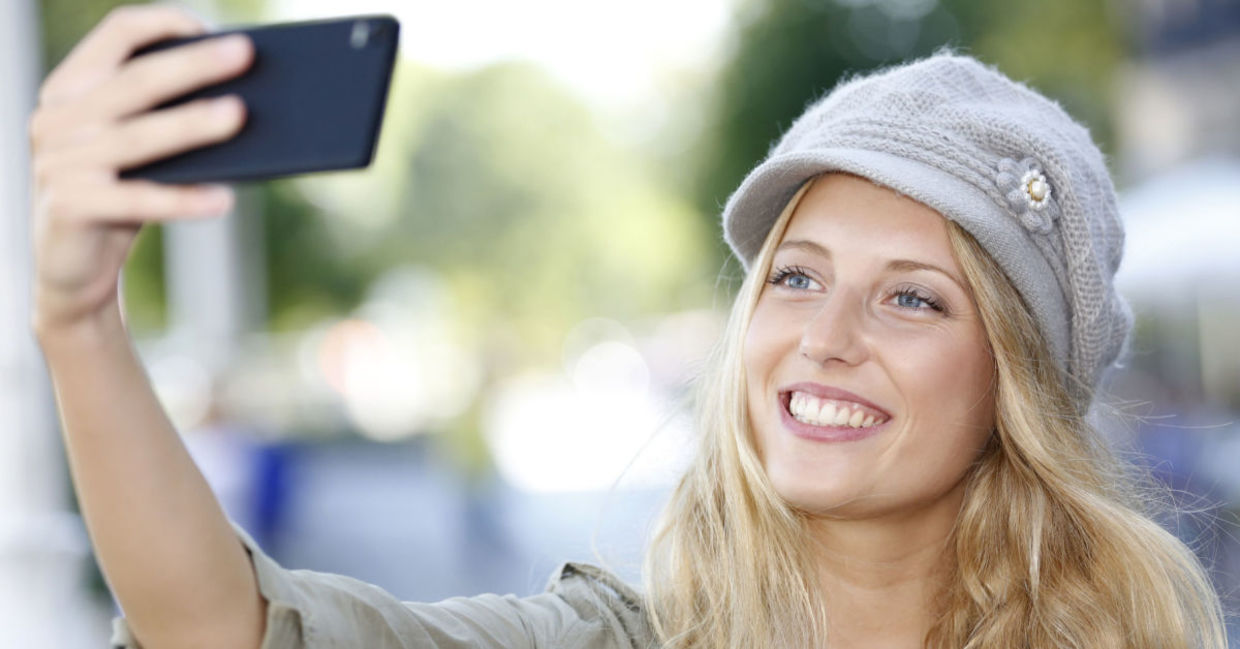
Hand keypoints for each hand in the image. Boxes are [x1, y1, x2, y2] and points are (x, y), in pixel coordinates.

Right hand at [28, 4, 253, 333]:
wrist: (73, 268)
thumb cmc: (118, 195)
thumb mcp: (134, 151)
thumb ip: (163, 119)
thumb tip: (242, 102)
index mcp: (70, 89)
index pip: (117, 35)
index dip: (165, 24)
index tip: (212, 29)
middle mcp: (57, 119)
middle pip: (136, 81)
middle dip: (194, 65)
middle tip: (244, 54)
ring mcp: (58, 163)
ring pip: (139, 137)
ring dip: (192, 124)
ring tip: (240, 117)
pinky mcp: (69, 207)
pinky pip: (138, 199)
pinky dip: (183, 199)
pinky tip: (223, 199)